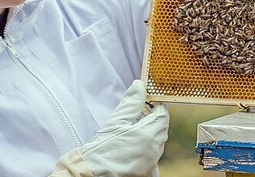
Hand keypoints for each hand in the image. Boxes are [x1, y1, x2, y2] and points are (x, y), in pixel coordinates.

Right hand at [51, 80, 168, 176]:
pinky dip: (147, 145)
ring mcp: (151, 160)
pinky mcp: (147, 169)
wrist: (92, 172)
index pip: (162, 114)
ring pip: (158, 141)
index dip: (156, 106)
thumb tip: (139, 85)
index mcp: (148, 134)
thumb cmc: (102, 148)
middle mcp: (154, 148)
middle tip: (138, 114)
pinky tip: (132, 144)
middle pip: (162, 127)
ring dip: (150, 132)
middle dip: (153, 118)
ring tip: (132, 129)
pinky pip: (153, 153)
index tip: (147, 102)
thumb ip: (131, 102)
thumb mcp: (116, 121)